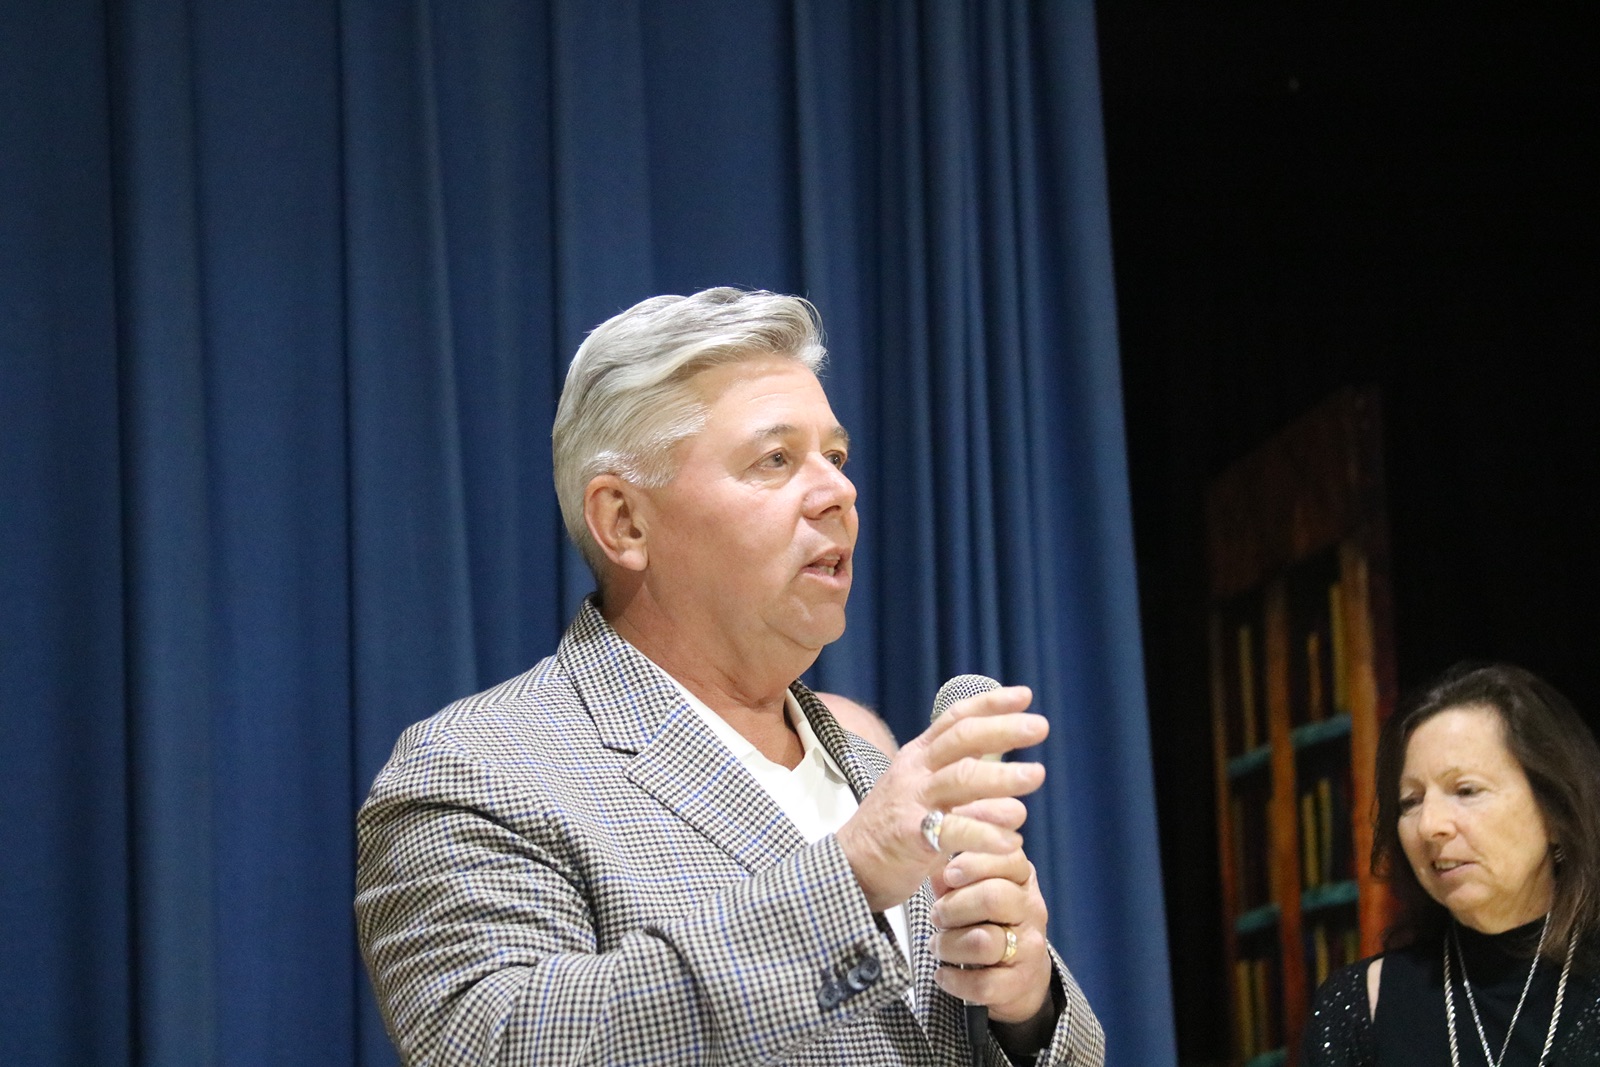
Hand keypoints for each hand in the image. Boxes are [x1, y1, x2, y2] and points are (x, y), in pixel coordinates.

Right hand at [835, 685, 1047, 912]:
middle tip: (1040, 727)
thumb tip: (1013, 802)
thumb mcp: (929, 804)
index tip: (1025, 696)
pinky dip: (985, 832)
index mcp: (919, 758)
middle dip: (1002, 729)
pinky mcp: (910, 836)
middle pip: (961, 740)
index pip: (955, 720)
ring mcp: (911, 801)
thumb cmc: (895, 834)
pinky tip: (1013, 840)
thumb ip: (968, 799)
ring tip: (1037, 775)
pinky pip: (953, 830)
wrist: (848, 869)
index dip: (990, 704)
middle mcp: (915, 772)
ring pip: (960, 779)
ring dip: (1001, 776)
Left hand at [929, 849, 1053, 1026]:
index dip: (974, 863)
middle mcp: (1032, 909)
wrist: (1022, 973)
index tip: (949, 873)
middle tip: (936, 916)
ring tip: (936, 945)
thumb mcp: (977, 890)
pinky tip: (942, 975)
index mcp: (1022, 878)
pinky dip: (954, 980)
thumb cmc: (990, 921)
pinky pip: (983, 983)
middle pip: (993, 898)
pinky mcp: (1020, 982)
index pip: (1008, 858)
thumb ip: (956, 877)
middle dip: (953, 907)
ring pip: (983, 942)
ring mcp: (1030, 947)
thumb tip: (936, 871)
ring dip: (948, 944)